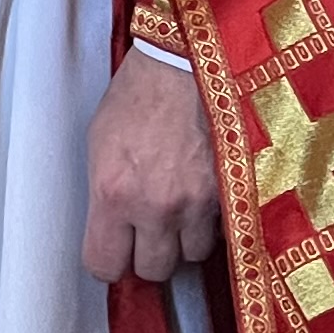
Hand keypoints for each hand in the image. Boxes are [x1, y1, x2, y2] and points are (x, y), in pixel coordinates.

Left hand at [81, 52, 221, 281]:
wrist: (187, 61)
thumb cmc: (139, 93)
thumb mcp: (100, 141)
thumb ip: (105, 191)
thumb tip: (109, 224)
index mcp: (113, 193)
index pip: (104, 265)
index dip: (107, 262)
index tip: (113, 251)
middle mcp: (156, 208)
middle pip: (153, 271)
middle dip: (149, 254)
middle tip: (150, 230)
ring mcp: (199, 205)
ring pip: (193, 257)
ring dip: (186, 239)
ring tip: (182, 207)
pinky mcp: (233, 195)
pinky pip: (224, 232)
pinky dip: (216, 223)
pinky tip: (208, 197)